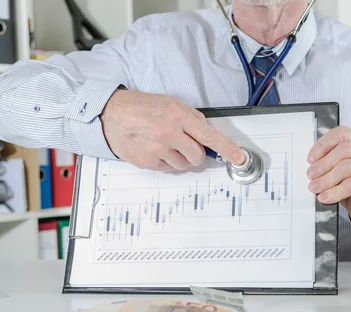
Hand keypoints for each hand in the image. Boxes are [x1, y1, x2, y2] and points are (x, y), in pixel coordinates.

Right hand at [101, 90, 244, 170]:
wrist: (112, 114)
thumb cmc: (141, 107)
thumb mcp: (170, 103)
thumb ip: (191, 118)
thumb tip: (206, 135)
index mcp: (178, 116)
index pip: (209, 136)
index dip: (227, 149)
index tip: (239, 158)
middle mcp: (169, 133)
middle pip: (198, 156)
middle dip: (196, 154)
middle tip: (185, 145)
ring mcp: (158, 149)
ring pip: (183, 165)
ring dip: (180, 158)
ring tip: (165, 144)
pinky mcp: (148, 161)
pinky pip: (168, 169)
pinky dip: (165, 162)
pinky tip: (155, 149)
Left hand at [306, 127, 350, 241]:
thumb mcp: (338, 171)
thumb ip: (328, 162)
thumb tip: (310, 164)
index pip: (341, 134)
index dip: (323, 145)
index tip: (310, 159)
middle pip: (344, 149)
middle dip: (323, 163)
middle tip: (310, 175)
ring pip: (347, 167)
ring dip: (326, 179)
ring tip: (315, 188)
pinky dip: (335, 192)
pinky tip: (325, 197)